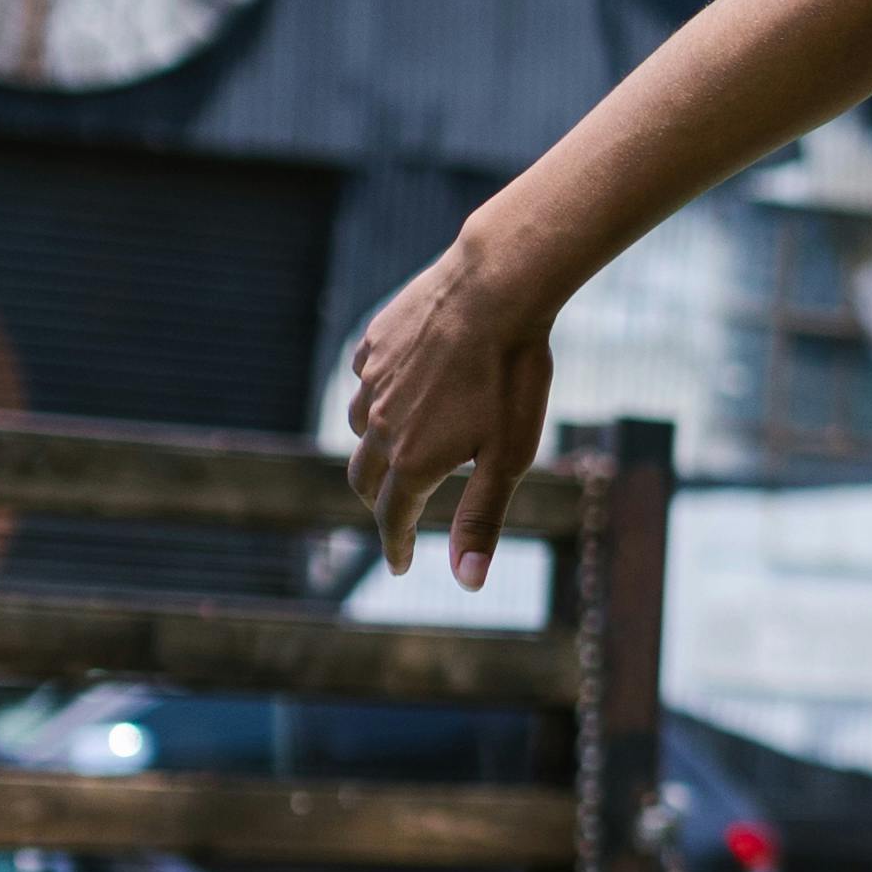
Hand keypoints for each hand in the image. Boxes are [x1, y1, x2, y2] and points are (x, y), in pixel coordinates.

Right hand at [345, 236, 553, 584]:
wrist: (496, 289)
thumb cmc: (512, 376)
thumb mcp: (509, 457)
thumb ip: (482, 519)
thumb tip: (466, 582)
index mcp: (413, 460)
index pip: (392, 518)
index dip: (396, 546)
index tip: (401, 564)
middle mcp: (381, 424)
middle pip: (364, 477)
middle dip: (378, 501)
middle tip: (395, 512)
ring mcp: (372, 379)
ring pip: (359, 425)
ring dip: (374, 446)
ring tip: (399, 447)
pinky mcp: (373, 341)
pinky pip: (364, 378)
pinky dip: (376, 394)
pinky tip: (400, 388)